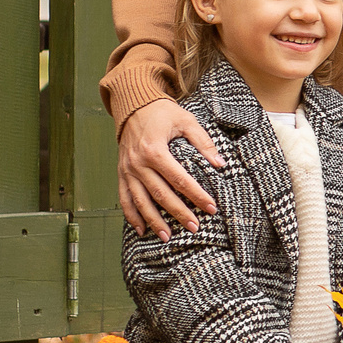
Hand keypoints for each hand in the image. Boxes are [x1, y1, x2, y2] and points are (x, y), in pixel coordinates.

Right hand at [118, 98, 223, 237]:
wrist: (133, 106)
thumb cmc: (162, 113)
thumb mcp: (186, 121)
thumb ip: (203, 142)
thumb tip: (221, 163)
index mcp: (155, 150)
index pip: (180, 179)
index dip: (196, 195)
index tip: (211, 208)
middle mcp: (138, 163)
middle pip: (161, 194)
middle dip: (179, 213)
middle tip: (194, 228)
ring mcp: (127, 170)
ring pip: (140, 201)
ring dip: (154, 221)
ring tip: (168, 237)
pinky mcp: (121, 173)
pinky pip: (124, 198)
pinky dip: (131, 216)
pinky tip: (141, 230)